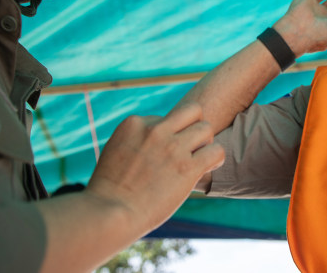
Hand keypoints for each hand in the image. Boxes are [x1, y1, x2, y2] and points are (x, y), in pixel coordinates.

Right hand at [84, 103, 223, 231]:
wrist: (110, 214)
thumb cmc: (110, 191)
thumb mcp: (116, 152)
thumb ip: (136, 141)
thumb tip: (157, 140)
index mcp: (134, 123)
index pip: (165, 118)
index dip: (167, 135)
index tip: (161, 155)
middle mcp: (155, 130)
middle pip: (192, 112)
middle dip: (193, 127)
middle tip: (189, 148)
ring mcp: (172, 147)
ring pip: (206, 128)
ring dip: (206, 143)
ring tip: (198, 159)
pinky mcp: (188, 168)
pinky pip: (217, 151)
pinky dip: (216, 159)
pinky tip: (208, 168)